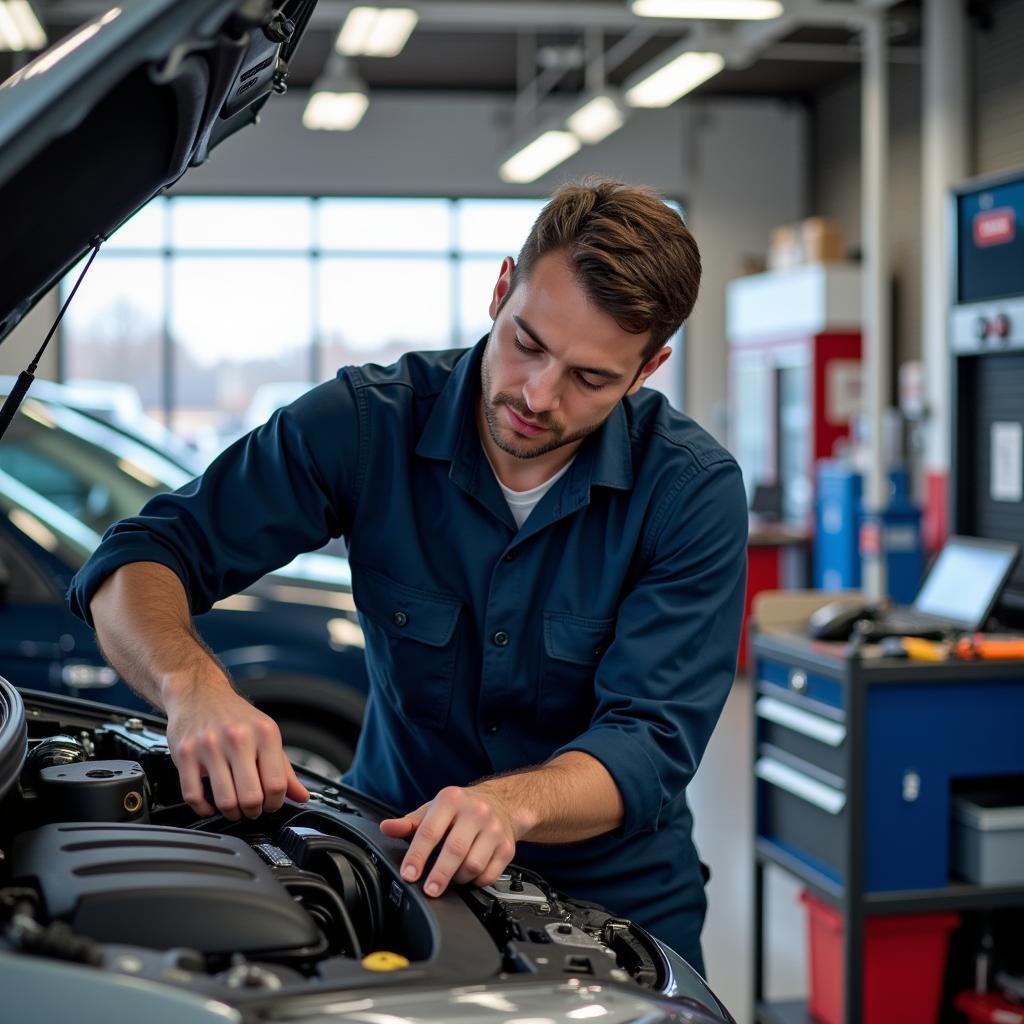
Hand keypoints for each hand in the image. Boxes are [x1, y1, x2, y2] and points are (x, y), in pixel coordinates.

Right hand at [165, 680, 308, 819]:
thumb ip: (284, 769)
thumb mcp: (266, 735)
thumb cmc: (235, 717)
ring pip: (224, 800)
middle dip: (253, 811)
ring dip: (231, 813)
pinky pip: (193, 796)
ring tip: (234, 808)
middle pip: (251, 797)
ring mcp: (209, 746)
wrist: (199, 694)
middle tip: (252, 809)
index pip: (276, 784)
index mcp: (264, 733)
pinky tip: (210, 804)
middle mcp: (237, 738)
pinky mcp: (184, 754)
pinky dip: (203, 809)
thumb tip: (302, 795)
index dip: (275, 802)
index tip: (270, 804)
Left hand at [379, 785, 526, 896]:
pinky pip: (489, 875)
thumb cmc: (460, 810)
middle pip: (455, 850)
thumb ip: (409, 823)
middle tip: (429, 889)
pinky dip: (476, 882)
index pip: (430, 831)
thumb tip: (387, 828)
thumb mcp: (433, 810)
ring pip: (473, 865)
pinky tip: (469, 876)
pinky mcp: (507, 847)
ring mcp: (494, 829)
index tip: (409, 874)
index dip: (417, 855)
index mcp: (451, 800)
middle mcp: (475, 812)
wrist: (501, 804)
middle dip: (439, 874)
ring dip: (458, 879)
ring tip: (450, 877)